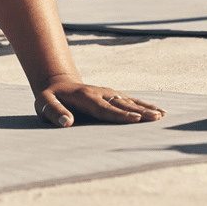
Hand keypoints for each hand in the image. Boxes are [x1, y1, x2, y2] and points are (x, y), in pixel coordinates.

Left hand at [35, 79, 164, 126]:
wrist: (57, 83)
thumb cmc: (50, 97)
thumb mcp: (44, 103)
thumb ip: (54, 112)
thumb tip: (66, 122)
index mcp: (85, 97)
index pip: (105, 108)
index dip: (120, 114)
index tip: (135, 118)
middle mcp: (100, 93)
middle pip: (122, 104)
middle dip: (139, 111)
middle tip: (156, 118)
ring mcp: (108, 93)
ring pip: (129, 101)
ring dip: (146, 108)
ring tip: (161, 115)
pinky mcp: (113, 95)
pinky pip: (131, 100)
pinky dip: (145, 105)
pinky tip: (159, 111)